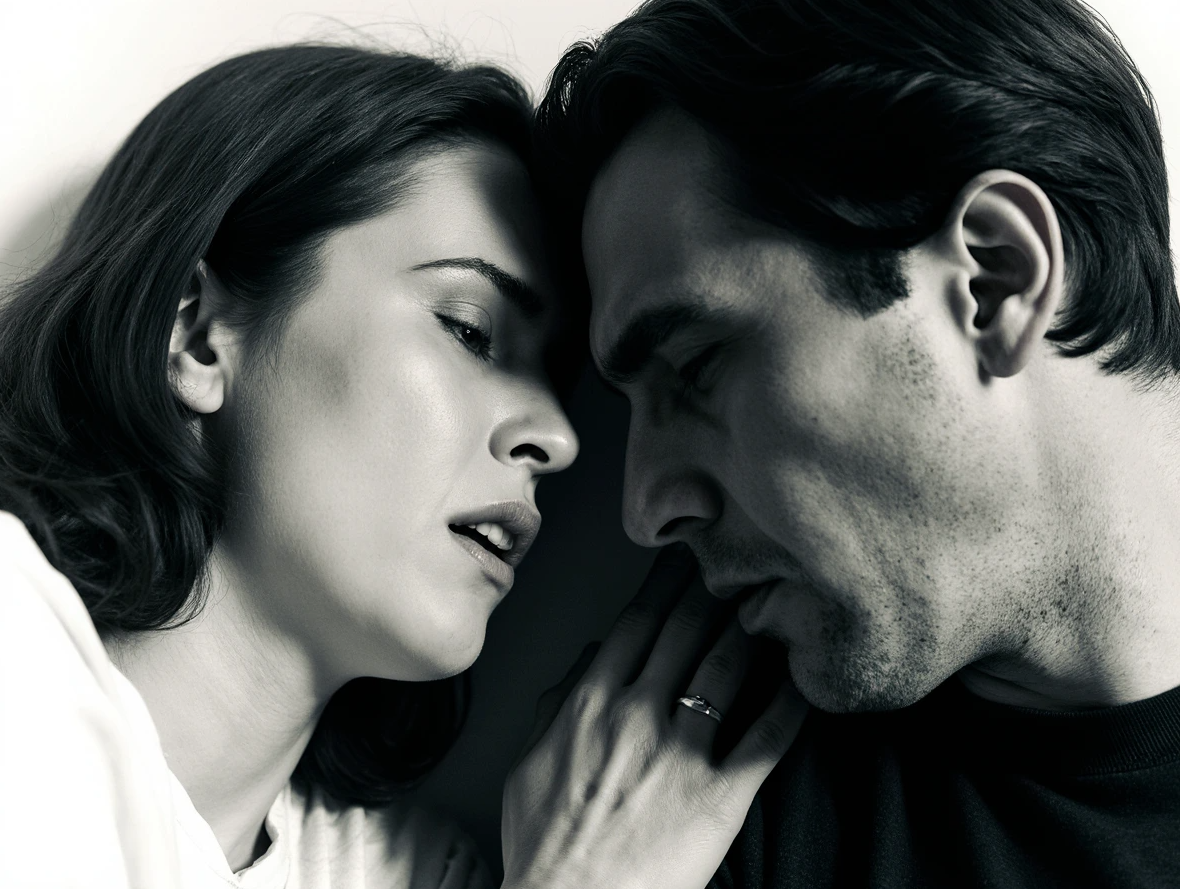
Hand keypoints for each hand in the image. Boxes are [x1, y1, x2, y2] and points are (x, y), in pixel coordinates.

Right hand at [501, 544, 807, 888]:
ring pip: (727, 668)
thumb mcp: (527, 765)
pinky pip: (765, 738)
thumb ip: (555, 705)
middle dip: (717, 589)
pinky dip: (791, 702)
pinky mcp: (718, 797)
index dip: (667, 583)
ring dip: (754, 630)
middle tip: (742, 562)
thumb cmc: (544, 846)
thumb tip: (588, 660)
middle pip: (687, 631)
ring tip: (776, 604)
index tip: (686, 557)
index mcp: (589, 704)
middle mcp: (636, 715)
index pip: (637, 623)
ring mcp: (679, 753)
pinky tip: (807, 677)